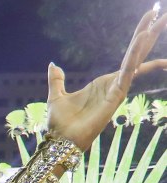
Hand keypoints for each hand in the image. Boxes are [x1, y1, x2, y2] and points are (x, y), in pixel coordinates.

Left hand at [47, 7, 166, 149]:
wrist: (59, 140)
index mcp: (104, 83)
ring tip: (157, 22)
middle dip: (150, 34)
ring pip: (135, 61)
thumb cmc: (60, 124)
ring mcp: (116, 91)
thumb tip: (53, 65)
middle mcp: (114, 85)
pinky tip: (140, 41)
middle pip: (136, 55)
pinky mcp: (115, 97)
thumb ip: (57, 80)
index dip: (138, 38)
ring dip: (145, 42)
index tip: (149, 19)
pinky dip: (133, 58)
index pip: (127, 57)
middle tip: (162, 14)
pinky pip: (127, 73)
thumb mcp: (56, 96)